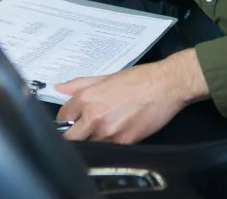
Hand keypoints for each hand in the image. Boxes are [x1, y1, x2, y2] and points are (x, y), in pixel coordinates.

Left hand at [55, 50, 205, 144]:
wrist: (167, 85)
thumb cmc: (140, 79)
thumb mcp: (107, 77)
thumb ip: (80, 84)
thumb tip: (59, 88)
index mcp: (87, 98)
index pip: (62, 118)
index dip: (66, 119)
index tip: (73, 119)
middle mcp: (94, 117)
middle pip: (70, 138)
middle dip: (74, 134)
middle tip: (84, 129)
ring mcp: (108, 132)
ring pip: (89, 145)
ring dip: (94, 139)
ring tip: (108, 126)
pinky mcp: (123, 143)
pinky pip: (108, 149)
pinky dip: (111, 142)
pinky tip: (120, 129)